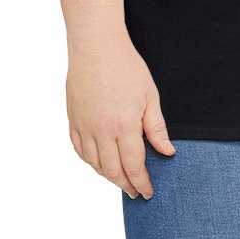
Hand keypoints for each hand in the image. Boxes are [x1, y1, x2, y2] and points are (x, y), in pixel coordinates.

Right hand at [66, 36, 175, 197]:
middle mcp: (101, 131)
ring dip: (108, 176)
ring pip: (94, 164)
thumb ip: (156, 127)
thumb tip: (166, 152)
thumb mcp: (149, 96)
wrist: (96, 47)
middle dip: (126, 184)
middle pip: (113, 170)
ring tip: (120, 180)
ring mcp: (84, 126)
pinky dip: (90, 162)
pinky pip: (79, 150)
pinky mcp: (73, 120)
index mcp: (124, 125)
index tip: (148, 192)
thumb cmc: (126, 67)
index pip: (134, 165)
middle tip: (135, 191)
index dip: (142, 182)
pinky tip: (99, 163)